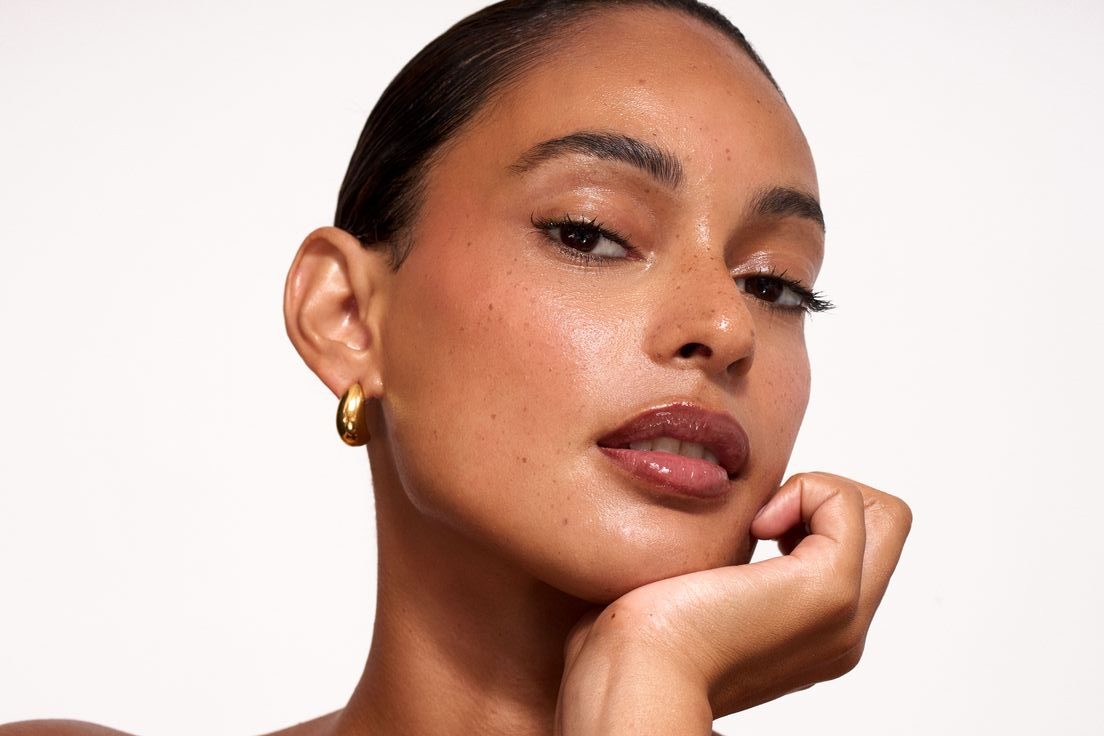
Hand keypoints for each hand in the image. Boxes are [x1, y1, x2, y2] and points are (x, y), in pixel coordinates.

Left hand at [554, 472, 911, 734]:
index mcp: (817, 633)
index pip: (859, 550)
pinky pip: (849, 503)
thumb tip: (738, 519)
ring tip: (761, 523)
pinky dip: (805, 489)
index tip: (752, 528)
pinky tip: (757, 525)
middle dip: (828, 496)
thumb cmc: (643, 635)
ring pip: (883, 513)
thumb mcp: (703, 589)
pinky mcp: (830, 592)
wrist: (633, 671)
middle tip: (764, 519)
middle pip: (885, 528)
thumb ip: (736, 564)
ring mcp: (844, 616)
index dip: (812, 513)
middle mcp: (843, 631)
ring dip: (818, 491)